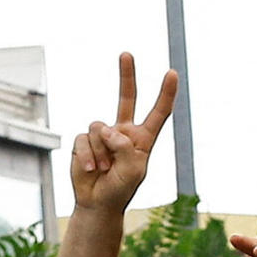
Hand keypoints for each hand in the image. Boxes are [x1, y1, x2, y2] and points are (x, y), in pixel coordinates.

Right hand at [69, 54, 174, 211]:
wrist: (98, 203)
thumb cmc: (121, 189)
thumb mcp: (133, 170)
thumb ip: (124, 147)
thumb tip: (106, 129)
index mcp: (143, 138)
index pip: (158, 113)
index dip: (165, 94)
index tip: (172, 73)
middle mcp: (123, 132)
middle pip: (126, 98)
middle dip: (126, 75)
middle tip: (126, 53)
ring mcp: (103, 135)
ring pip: (100, 128)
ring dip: (101, 152)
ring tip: (105, 169)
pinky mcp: (84, 141)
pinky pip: (84, 139)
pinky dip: (87, 156)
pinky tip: (92, 170)